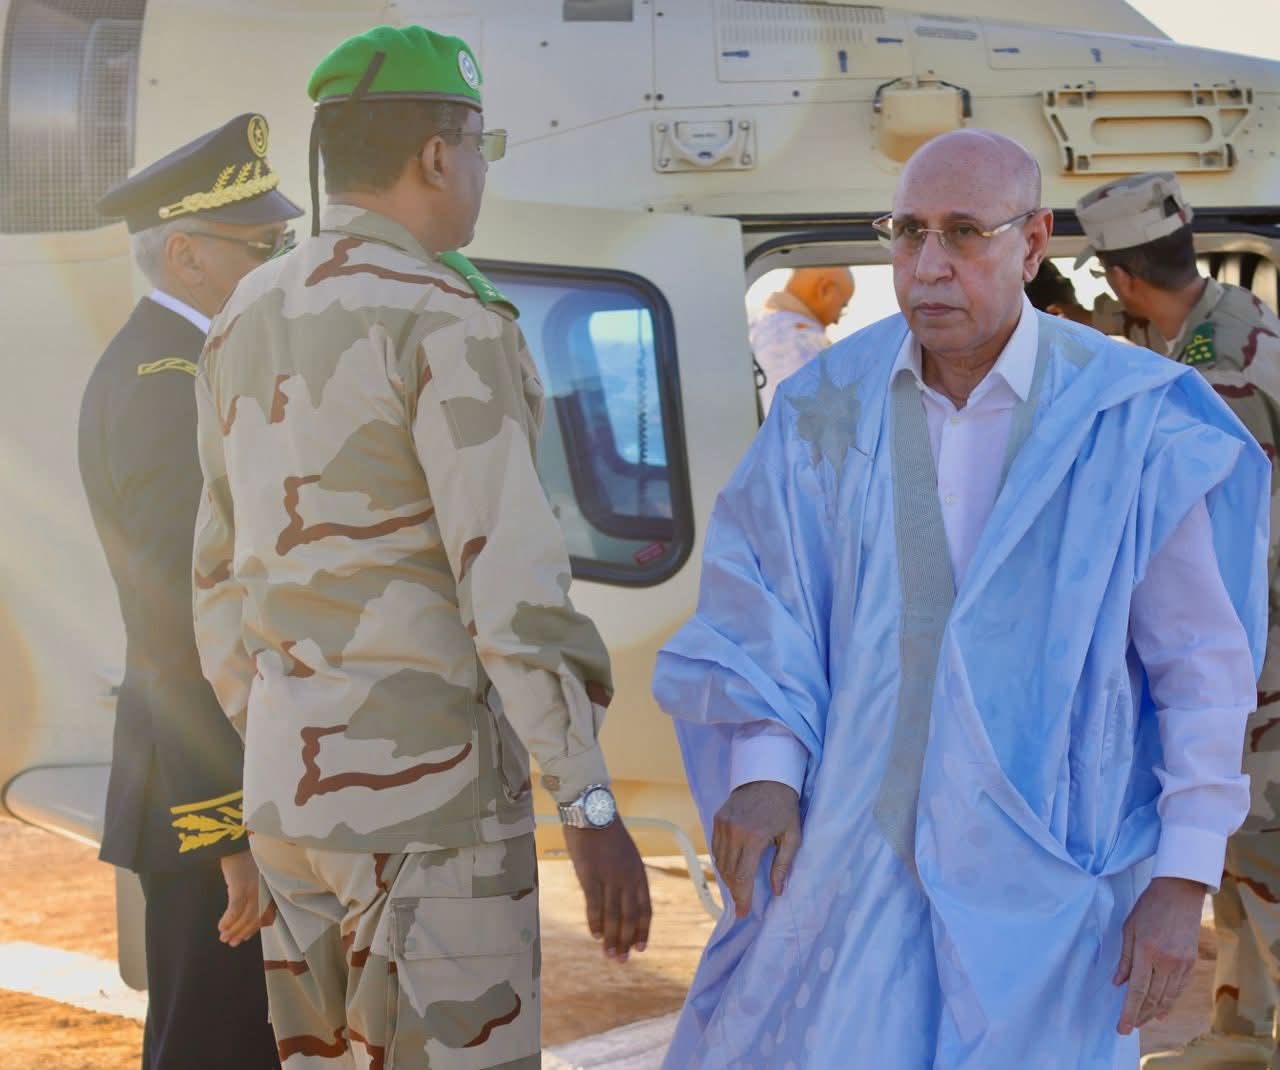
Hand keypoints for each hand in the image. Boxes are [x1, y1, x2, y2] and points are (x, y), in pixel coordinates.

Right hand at [218, 849, 261, 947]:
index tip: (246, 936)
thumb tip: (251, 913)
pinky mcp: (240, 884)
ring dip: (234, 929)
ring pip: (246, 915)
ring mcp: (254, 886)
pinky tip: (221, 926)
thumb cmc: (243, 857)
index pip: (268, 913)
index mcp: (270, 886)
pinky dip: (229, 920)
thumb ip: (258, 890)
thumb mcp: (255, 875)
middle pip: (257, 917)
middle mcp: (265, 888)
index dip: (256, 927)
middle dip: (243, 932)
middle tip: (232, 942)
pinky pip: (235, 908)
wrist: (234, 840)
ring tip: (224, 937)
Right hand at [563, 820, 650, 961]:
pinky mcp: (591, 875)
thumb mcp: (626, 853)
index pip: (645, 909)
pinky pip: (595, 905)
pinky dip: (595, 922)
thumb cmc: (606, 831)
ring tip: (609, 955)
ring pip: (613, 916)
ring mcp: (610, 877)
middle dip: (626, 941)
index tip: (640, 948)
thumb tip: (622, 898)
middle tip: (622, 960)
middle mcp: (628, 878)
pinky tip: (595, 935)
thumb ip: (626, 875)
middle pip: (629, 917)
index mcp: (638, 873)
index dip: (642, 930)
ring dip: (612, 938)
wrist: (592, 811)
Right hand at [712, 780, 800, 918]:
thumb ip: (784, 864)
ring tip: (738, 890)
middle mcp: (734, 832)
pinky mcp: (717, 819)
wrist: (767, 775)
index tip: (743, 913)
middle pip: (729, 872)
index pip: (743, 876)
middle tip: (741, 906)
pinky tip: (731, 870)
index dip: (742, 897)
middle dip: (735, 892)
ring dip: (727, 879)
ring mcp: (722, 824)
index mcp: (754, 837)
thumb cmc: (784, 807)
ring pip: (719, 862)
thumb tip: (777, 891)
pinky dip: (722, 862)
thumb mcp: (793, 836)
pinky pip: (716, 848)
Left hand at [1115, 876, 1206, 1033]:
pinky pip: (1179, 988)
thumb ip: (1124, 958)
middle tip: (1129, 1027)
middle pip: (1153, 998)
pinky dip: (1170, 1002)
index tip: (1122, 1027)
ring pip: (1167, 997)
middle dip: (1139, 1015)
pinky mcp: (1191, 962)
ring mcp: (1181, 963)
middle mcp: (1166, 961)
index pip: (1137, 990)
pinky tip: (1161, 1011)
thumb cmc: (1148, 906)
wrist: (1179, 893)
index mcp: (1146, 951)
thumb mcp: (1128, 928)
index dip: (1129, 1011)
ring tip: (1142, 1022)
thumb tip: (1118, 983)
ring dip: (1153, 1012)